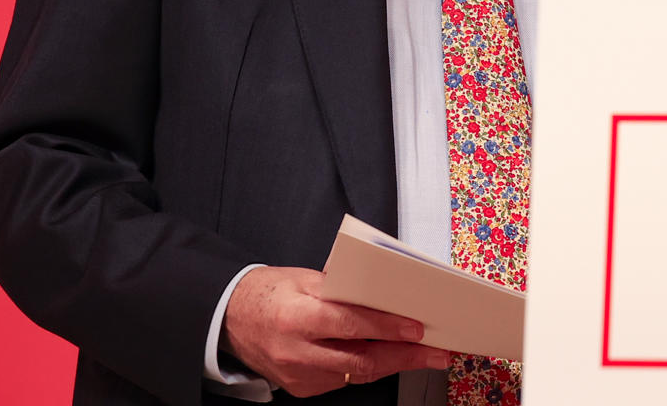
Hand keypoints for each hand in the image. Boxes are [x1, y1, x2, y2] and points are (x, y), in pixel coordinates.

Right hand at [224, 266, 450, 395]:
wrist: (229, 320)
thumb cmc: (268, 293)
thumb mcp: (303, 278)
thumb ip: (342, 288)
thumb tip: (383, 292)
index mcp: (296, 317)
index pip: (348, 323)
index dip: (385, 326)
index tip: (416, 327)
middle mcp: (296, 351)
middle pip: (360, 359)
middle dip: (404, 356)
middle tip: (436, 352)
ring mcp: (298, 375)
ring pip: (356, 374)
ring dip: (393, 365)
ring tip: (425, 356)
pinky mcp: (301, 388)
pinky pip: (343, 380)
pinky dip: (369, 369)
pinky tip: (391, 359)